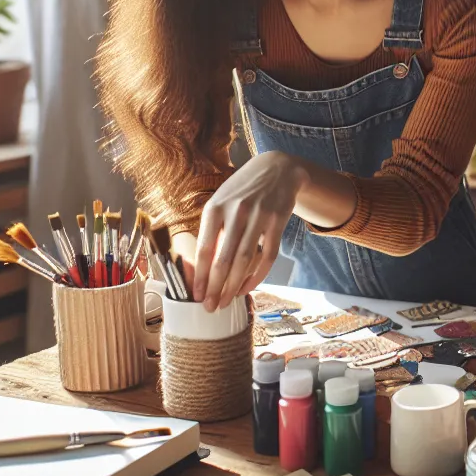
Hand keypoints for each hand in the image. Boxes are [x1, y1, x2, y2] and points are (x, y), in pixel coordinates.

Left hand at [192, 151, 305, 310]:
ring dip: (234, 285)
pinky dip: (258, 275)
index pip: (204, 249)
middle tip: (211, 306)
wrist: (277, 169)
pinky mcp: (278, 222)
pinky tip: (248, 287)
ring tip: (227, 301)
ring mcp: (259, 217)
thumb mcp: (221, 202)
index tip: (197, 295)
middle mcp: (236, 212)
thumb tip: (200, 267)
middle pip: (224, 259)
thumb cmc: (242, 190)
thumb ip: (212, 230)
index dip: (200, 276)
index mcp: (215, 208)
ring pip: (245, 260)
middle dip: (216, 287)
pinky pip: (268, 256)